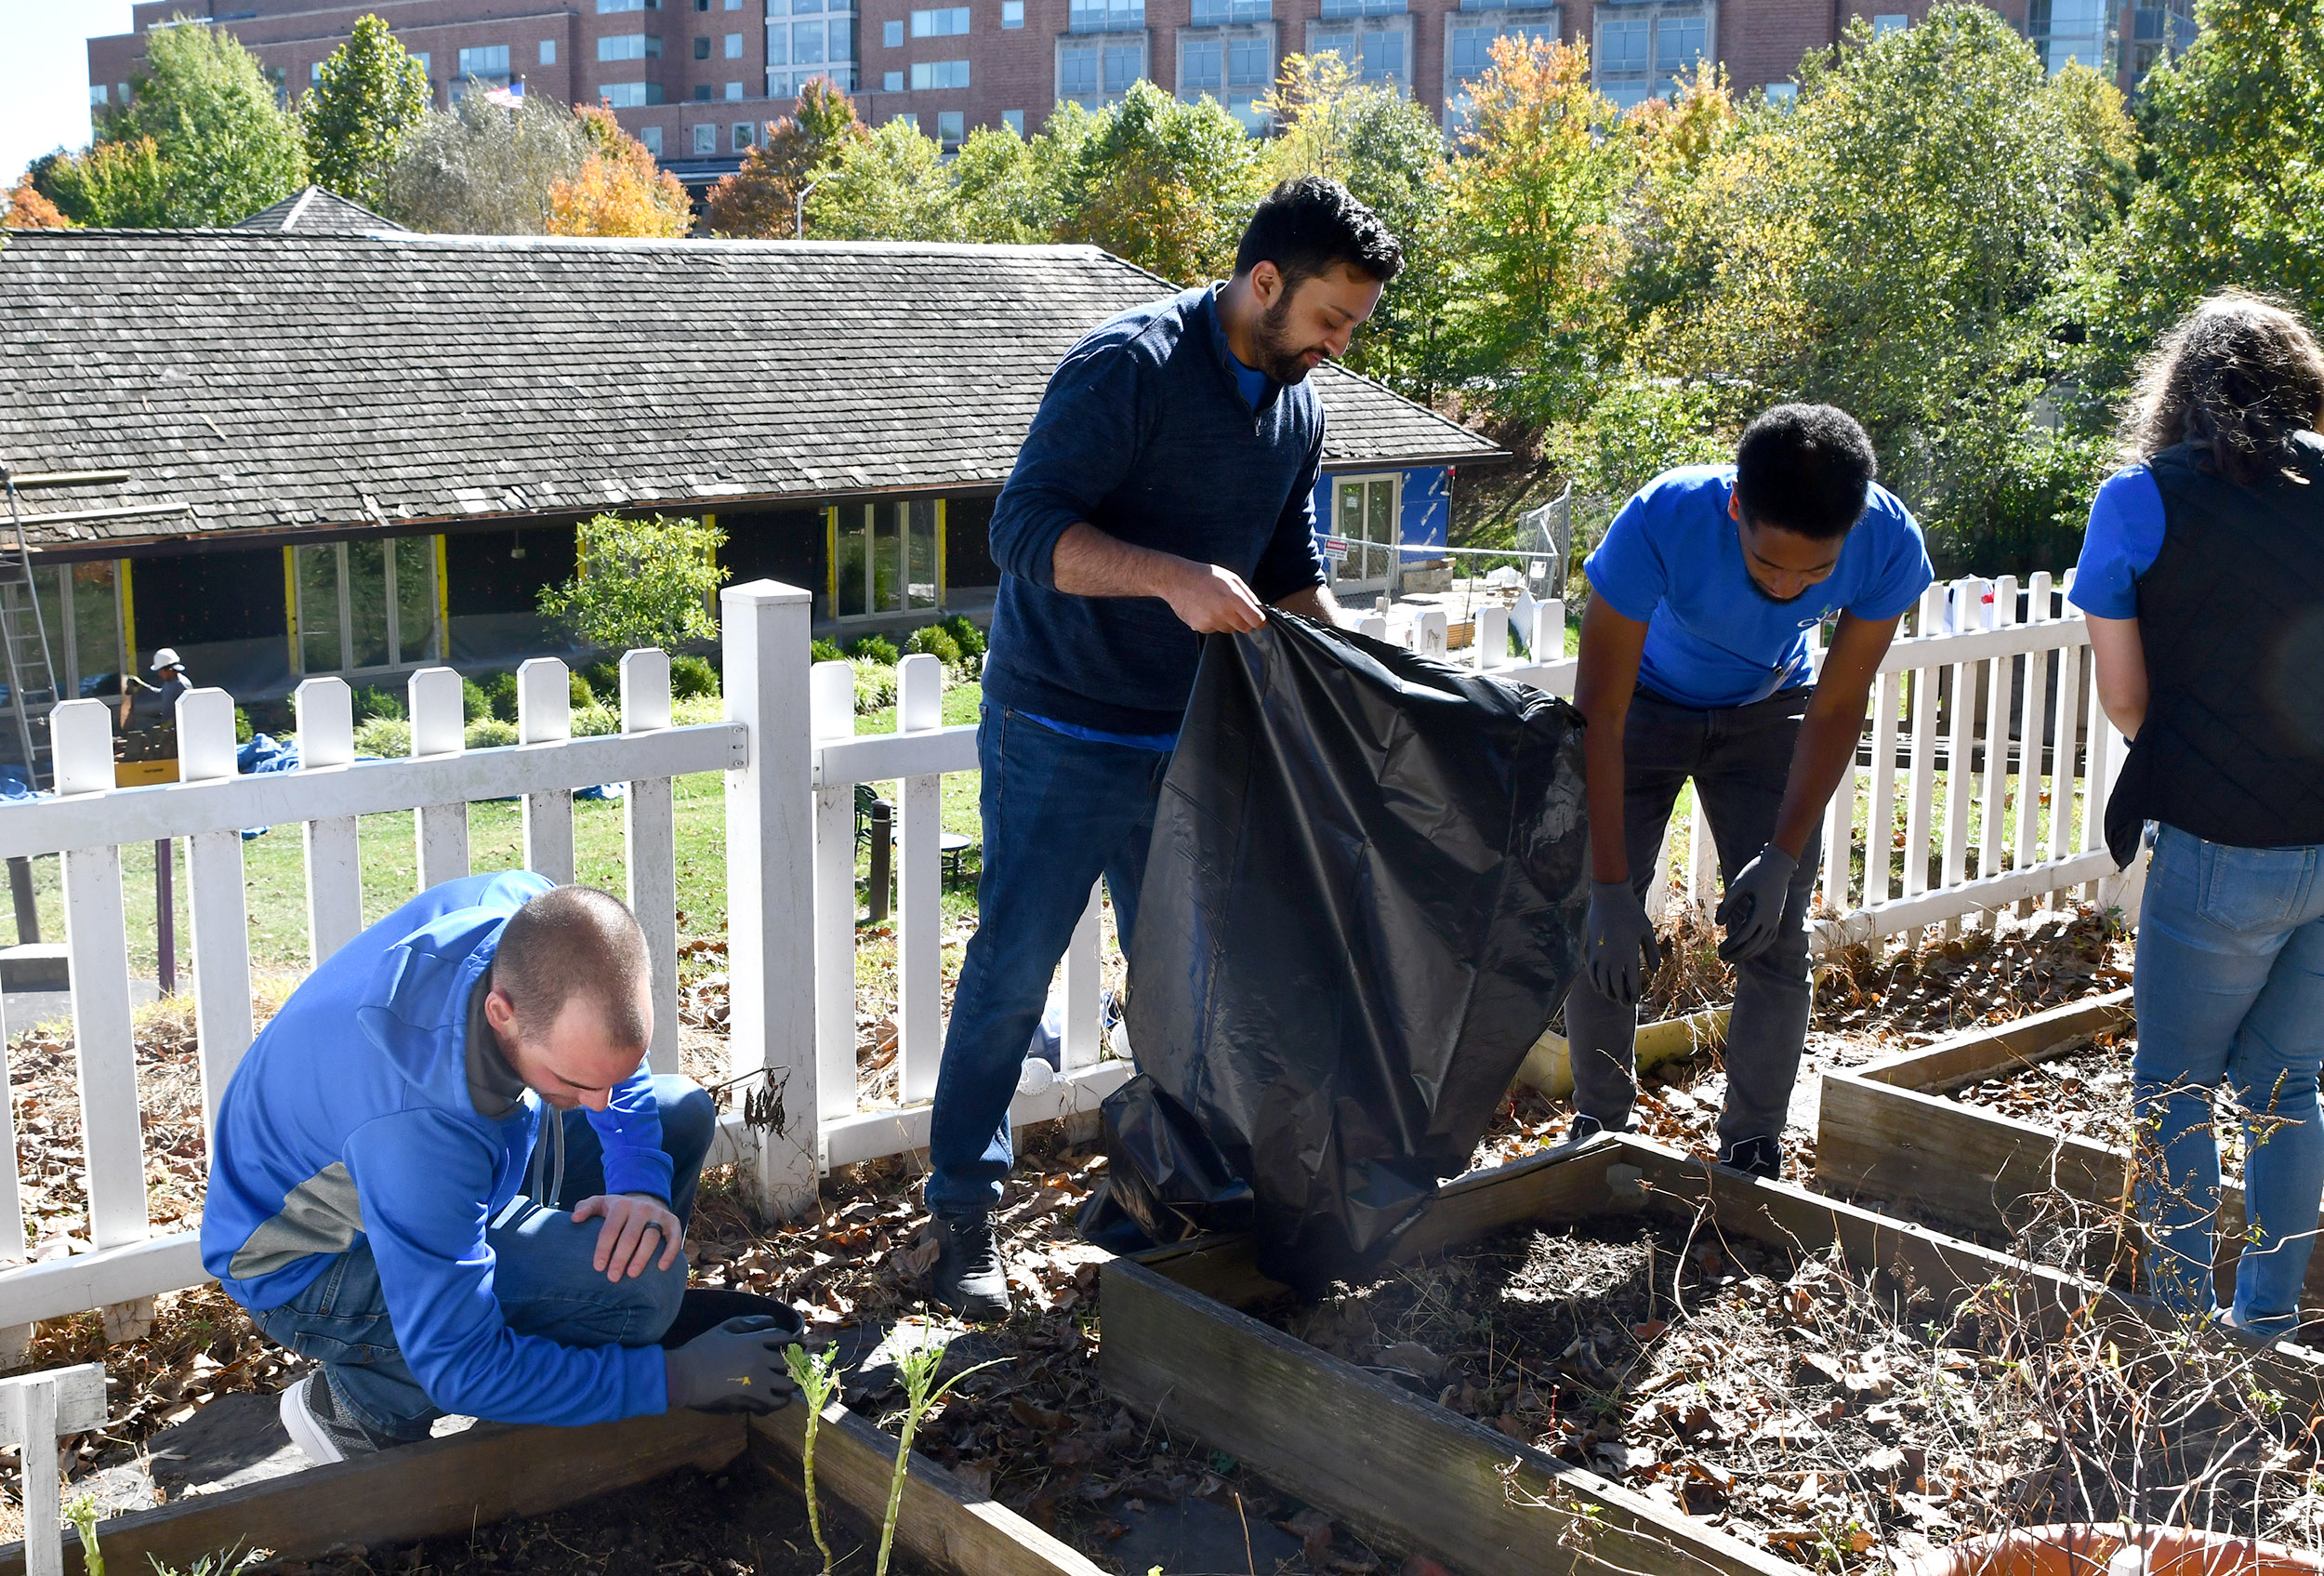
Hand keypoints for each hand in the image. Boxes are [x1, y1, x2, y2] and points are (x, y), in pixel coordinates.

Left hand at [573, 1192, 683, 1282]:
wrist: (646, 1199)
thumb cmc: (617, 1209)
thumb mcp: (600, 1203)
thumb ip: (585, 1208)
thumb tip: (574, 1219)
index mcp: (621, 1205)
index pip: (610, 1229)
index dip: (604, 1249)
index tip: (598, 1267)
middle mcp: (641, 1208)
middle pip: (630, 1236)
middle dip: (621, 1258)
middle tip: (613, 1277)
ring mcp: (658, 1215)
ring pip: (651, 1238)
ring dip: (642, 1257)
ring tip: (632, 1274)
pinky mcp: (673, 1222)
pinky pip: (674, 1238)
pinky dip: (670, 1253)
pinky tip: (661, 1268)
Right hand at [664, 1315, 800, 1414]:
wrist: (685, 1374)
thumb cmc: (701, 1349)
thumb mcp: (725, 1328)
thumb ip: (750, 1323)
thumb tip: (772, 1321)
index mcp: (754, 1340)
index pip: (784, 1338)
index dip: (795, 1342)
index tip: (800, 1347)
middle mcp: (760, 1358)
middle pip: (790, 1362)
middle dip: (795, 1365)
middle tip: (797, 1369)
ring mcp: (758, 1379)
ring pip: (788, 1384)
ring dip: (790, 1384)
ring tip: (788, 1385)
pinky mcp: (752, 1398)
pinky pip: (775, 1402)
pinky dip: (779, 1401)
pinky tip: (776, 1399)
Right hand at [1161, 561, 1266, 633]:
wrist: (1177, 580)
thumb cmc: (1206, 576)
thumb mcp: (1231, 578)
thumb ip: (1248, 594)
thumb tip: (1260, 608)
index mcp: (1234, 599)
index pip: (1256, 621)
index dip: (1259, 620)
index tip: (1258, 617)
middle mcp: (1223, 613)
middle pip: (1245, 628)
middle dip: (1244, 620)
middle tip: (1234, 607)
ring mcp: (1211, 622)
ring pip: (1229, 629)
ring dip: (1227, 621)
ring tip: (1215, 604)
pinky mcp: (1200, 627)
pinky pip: (1214, 630)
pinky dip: (1213, 622)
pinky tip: (1205, 609)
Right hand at [1584, 880, 1661, 1008]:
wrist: (1610, 897)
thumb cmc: (1631, 912)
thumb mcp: (1646, 931)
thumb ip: (1652, 951)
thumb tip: (1654, 971)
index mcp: (1629, 954)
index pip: (1632, 982)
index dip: (1634, 993)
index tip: (1636, 999)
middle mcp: (1613, 958)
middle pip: (1616, 986)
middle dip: (1622, 997)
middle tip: (1626, 1004)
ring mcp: (1600, 954)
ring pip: (1602, 981)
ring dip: (1608, 992)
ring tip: (1613, 997)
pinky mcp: (1591, 949)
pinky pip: (1591, 971)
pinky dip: (1595, 981)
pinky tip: (1599, 986)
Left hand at [1714, 845, 1800, 963]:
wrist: (1778, 864)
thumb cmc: (1755, 872)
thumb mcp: (1737, 886)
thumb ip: (1727, 905)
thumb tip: (1719, 924)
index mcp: (1760, 912)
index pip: (1743, 937)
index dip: (1731, 945)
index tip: (1719, 950)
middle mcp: (1770, 919)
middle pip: (1753, 944)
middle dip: (1737, 953)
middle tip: (1722, 957)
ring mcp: (1775, 919)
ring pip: (1762, 944)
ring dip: (1748, 953)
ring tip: (1734, 958)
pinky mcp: (1777, 917)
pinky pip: (1769, 938)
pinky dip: (1759, 946)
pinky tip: (1750, 949)